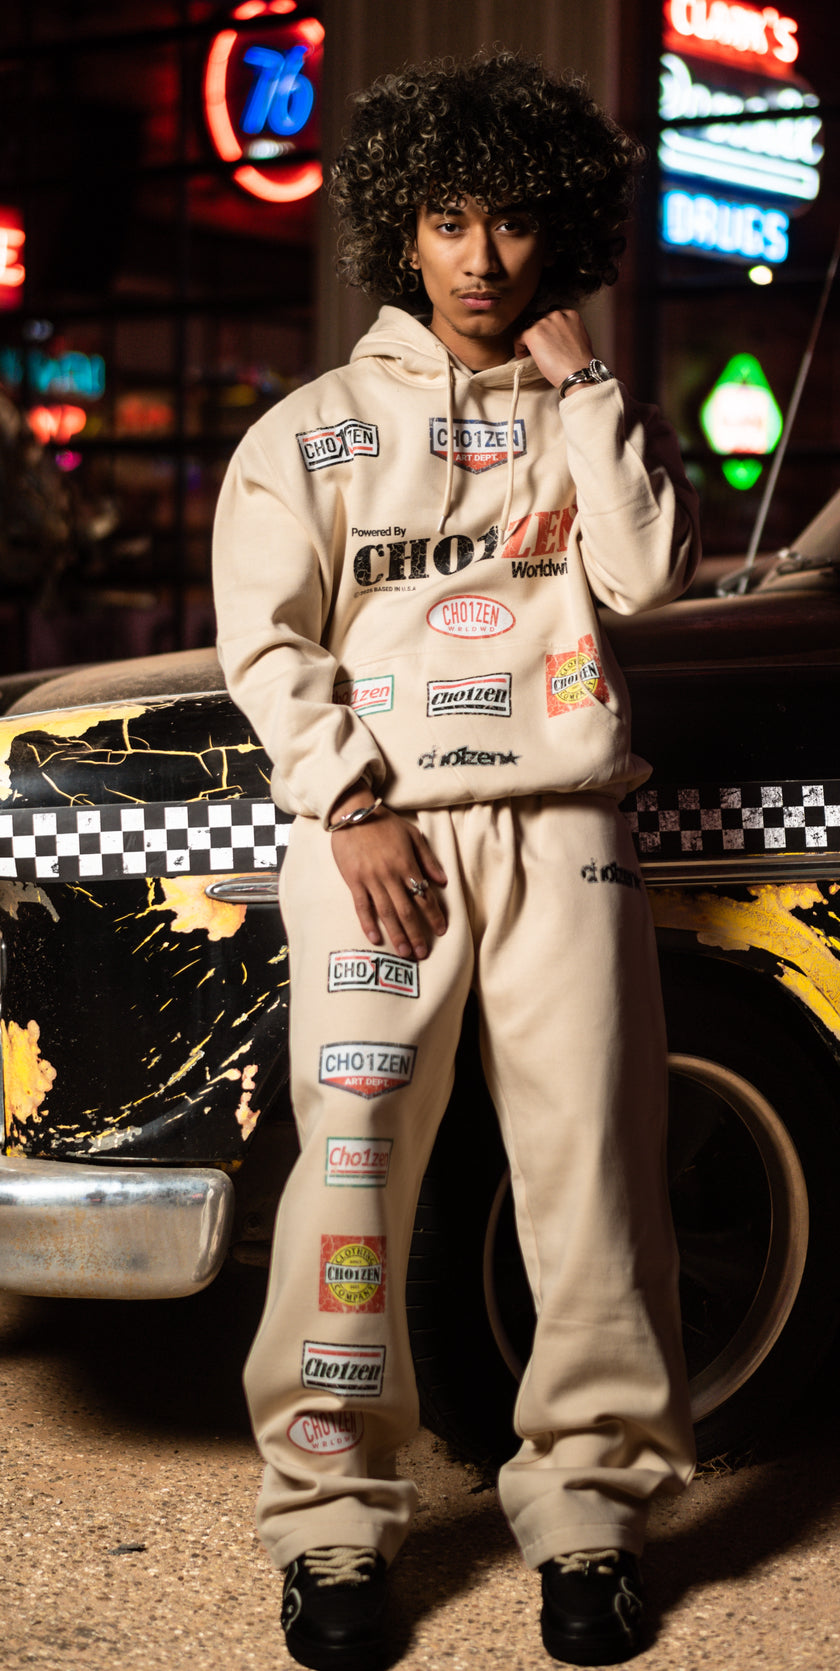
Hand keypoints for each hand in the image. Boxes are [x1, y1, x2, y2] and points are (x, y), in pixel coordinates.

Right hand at [331, 807, 446, 959]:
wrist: (353, 813)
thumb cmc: (385, 823)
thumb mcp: (413, 835)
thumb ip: (428, 859)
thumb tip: (442, 882)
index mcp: (407, 865)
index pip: (425, 896)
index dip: (434, 915)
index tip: (442, 930)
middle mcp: (390, 875)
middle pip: (407, 911)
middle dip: (417, 934)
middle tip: (423, 953)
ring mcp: (371, 879)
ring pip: (387, 913)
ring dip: (397, 935)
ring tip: (404, 952)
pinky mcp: (353, 881)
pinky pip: (362, 907)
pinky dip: (368, 924)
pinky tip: (375, 939)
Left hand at [514, 308, 595, 389]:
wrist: (578, 371)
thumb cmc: (581, 361)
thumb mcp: (581, 337)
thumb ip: (568, 330)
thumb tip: (558, 336)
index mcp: (569, 314)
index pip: (551, 314)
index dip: (546, 326)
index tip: (545, 337)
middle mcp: (556, 314)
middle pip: (538, 319)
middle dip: (537, 332)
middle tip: (538, 346)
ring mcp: (543, 323)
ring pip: (527, 327)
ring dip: (528, 339)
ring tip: (530, 352)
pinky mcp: (533, 334)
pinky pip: (519, 337)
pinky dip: (519, 347)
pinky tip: (523, 355)